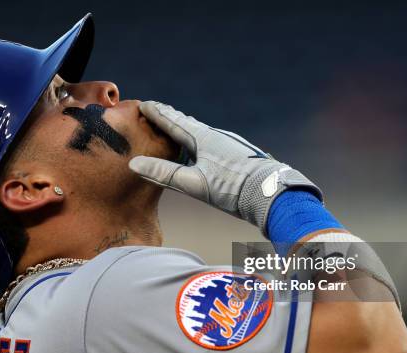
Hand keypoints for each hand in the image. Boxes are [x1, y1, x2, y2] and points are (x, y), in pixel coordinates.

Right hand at [129, 101, 321, 234]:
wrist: (272, 193)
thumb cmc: (232, 189)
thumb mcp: (195, 184)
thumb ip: (164, 174)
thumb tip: (134, 164)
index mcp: (204, 138)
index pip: (173, 122)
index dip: (156, 114)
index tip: (143, 104)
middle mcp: (216, 136)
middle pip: (187, 124)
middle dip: (169, 118)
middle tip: (155, 110)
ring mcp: (229, 144)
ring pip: (200, 133)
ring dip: (184, 129)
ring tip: (175, 128)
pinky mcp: (237, 154)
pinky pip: (210, 142)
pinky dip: (198, 141)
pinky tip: (201, 150)